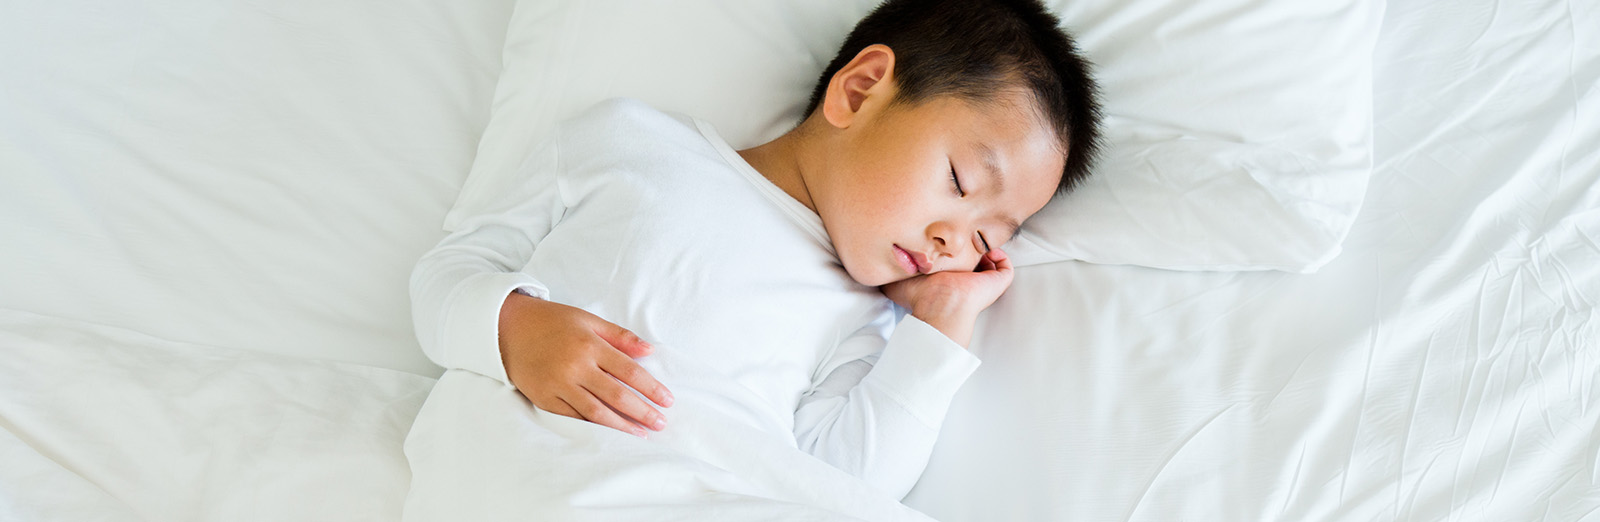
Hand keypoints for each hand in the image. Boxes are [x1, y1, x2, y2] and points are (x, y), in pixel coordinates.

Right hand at [498, 292, 673, 437]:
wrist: (508, 327)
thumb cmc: (554, 322)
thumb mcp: (588, 320)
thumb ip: (620, 336)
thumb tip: (649, 351)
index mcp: (590, 345)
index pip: (629, 371)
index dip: (651, 388)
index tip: (667, 401)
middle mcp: (576, 366)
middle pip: (617, 395)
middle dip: (642, 412)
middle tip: (660, 423)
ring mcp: (558, 385)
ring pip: (596, 412)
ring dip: (621, 427)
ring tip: (640, 435)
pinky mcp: (544, 398)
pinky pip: (573, 418)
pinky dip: (593, 428)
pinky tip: (609, 434)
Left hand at [879, 247, 1014, 346]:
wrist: (941, 303)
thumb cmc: (920, 295)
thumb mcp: (897, 281)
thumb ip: (889, 272)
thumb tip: (870, 266)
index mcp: (946, 280)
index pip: (954, 264)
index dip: (952, 250)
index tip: (947, 238)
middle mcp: (965, 281)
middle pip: (974, 260)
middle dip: (971, 245)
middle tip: (966, 232)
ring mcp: (982, 283)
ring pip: (991, 262)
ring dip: (986, 248)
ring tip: (977, 238)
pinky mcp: (996, 283)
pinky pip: (1006, 267)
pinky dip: (1001, 256)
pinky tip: (988, 250)